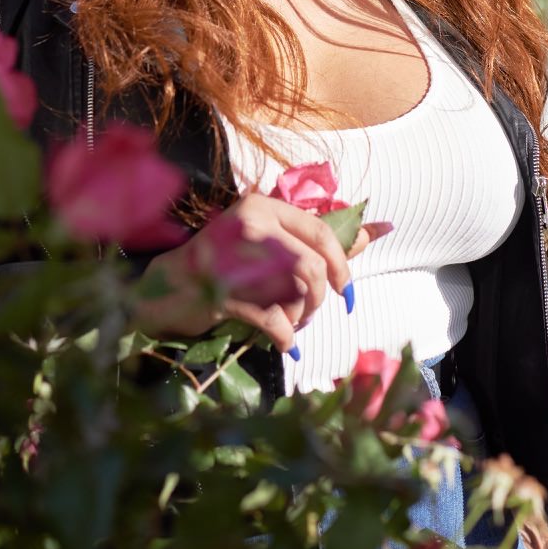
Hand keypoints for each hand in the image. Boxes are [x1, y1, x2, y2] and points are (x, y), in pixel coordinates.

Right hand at [132, 193, 388, 352]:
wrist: (169, 286)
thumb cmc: (224, 262)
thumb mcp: (267, 239)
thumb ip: (317, 238)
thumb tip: (378, 230)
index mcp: (261, 206)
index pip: (320, 230)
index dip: (343, 262)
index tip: (346, 289)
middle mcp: (249, 225)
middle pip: (314, 264)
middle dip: (324, 294)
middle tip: (318, 309)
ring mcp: (234, 259)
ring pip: (298, 291)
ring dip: (303, 314)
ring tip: (293, 322)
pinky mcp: (223, 294)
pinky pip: (274, 320)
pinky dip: (286, 336)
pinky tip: (285, 342)